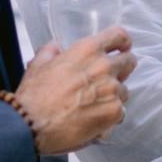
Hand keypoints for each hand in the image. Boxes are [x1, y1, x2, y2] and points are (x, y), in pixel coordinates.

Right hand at [15, 26, 135, 154]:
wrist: (32, 125)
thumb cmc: (34, 96)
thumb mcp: (38, 64)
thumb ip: (51, 51)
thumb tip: (56, 47)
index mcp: (87, 50)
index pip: (119, 36)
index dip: (123, 42)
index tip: (123, 47)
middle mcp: (103, 67)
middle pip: (129, 62)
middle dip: (122, 70)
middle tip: (108, 80)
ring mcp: (111, 90)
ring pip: (124, 90)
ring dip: (113, 96)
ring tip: (93, 106)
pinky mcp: (114, 112)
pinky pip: (121, 112)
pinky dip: (110, 118)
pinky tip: (94, 122)